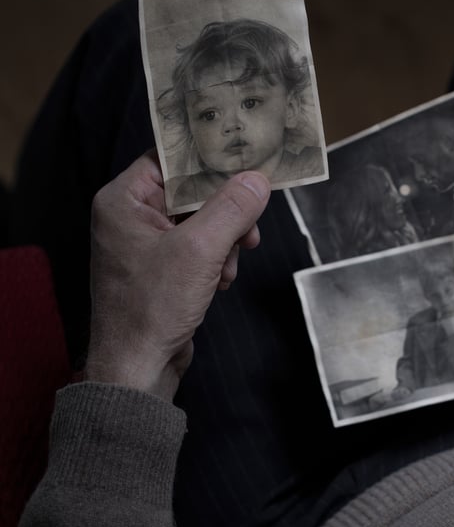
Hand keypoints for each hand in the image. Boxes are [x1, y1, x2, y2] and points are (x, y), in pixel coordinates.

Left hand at [84, 151, 268, 400]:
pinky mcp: (160, 270)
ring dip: (224, 241)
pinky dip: (216, 260)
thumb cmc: (151, 309)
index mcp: (124, 201)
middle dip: (225, 211)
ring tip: (229, 266)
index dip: (208, 161)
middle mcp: (130, 218)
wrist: (137, 368)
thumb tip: (257, 180)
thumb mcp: (200, 251)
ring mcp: (145, 245)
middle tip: (249, 226)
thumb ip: (231, 209)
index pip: (169, 159)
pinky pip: (197, 249)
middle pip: (190, 192)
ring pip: (200, 222)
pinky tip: (221, 281)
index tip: (244, 162)